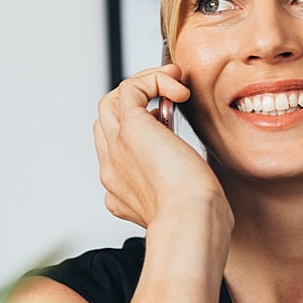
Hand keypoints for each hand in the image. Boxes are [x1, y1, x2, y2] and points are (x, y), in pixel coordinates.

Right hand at [93, 64, 223, 229]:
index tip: (169, 125)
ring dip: (144, 84)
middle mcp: (111, 167)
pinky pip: (130, 88)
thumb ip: (173, 181)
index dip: (139, 127)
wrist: (191, 222)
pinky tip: (179, 90)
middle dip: (137, 102)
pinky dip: (154, 80)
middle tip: (171, 97)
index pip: (115, 146)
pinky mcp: (130, 129)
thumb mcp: (179, 200)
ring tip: (175, 83)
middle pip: (107, 119)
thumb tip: (184, 164)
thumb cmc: (196, 218)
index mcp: (119, 188)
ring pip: (113, 100)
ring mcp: (116, 147)